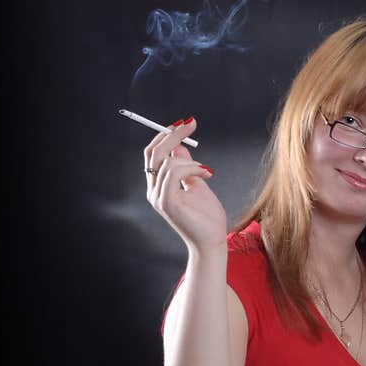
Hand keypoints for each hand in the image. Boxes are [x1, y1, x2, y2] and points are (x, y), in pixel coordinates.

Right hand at [144, 117, 227, 255]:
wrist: (212, 241)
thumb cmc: (207, 218)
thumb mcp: (197, 184)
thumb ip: (186, 166)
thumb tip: (180, 146)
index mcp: (159, 185)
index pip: (153, 153)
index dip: (165, 135)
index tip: (185, 124)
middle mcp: (154, 190)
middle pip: (154, 152)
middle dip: (172, 134)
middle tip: (192, 123)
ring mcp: (158, 197)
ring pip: (167, 162)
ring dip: (191, 161)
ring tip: (207, 171)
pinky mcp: (167, 204)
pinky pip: (173, 174)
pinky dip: (192, 168)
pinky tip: (207, 174)